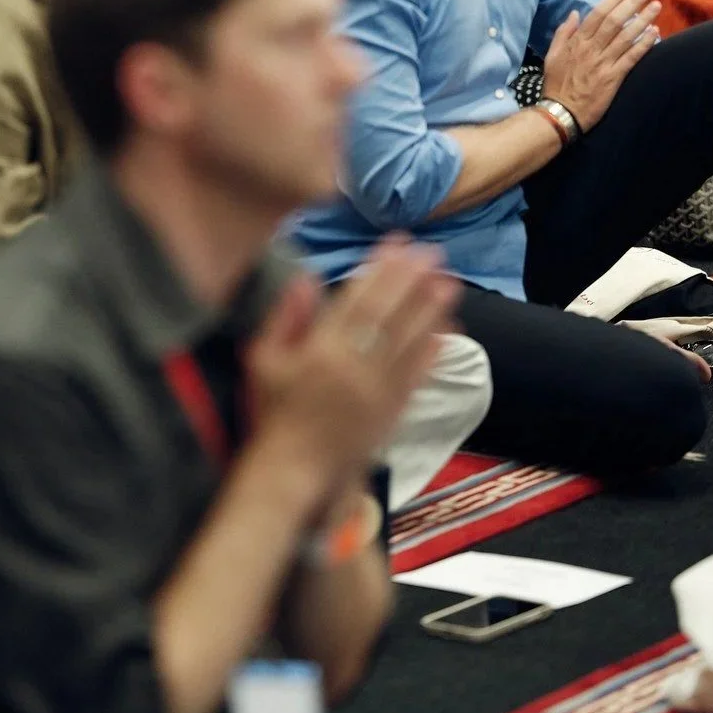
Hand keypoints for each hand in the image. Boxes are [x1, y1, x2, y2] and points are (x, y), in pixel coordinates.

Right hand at [247, 238, 458, 494]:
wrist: (294, 468)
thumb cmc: (273, 411)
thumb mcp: (263, 360)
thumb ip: (285, 318)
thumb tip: (306, 278)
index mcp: (322, 350)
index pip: (357, 300)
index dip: (380, 270)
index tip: (397, 244)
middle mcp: (355, 367)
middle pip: (389, 316)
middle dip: (412, 281)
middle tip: (432, 253)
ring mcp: (378, 391)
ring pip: (409, 342)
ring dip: (431, 310)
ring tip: (449, 283)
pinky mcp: (392, 412)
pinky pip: (416, 376)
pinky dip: (432, 352)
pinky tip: (446, 331)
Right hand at [540, 0, 660, 130]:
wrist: (561, 113)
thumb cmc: (556, 85)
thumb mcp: (552, 56)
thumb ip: (563, 33)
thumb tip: (574, 13)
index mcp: (577, 42)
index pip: (598, 14)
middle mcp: (591, 49)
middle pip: (615, 20)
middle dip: (632, 2)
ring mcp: (603, 64)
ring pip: (626, 36)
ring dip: (642, 19)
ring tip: (655, 6)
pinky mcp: (613, 78)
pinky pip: (631, 58)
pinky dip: (644, 44)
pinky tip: (655, 33)